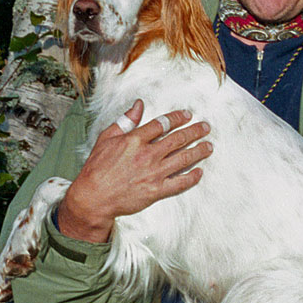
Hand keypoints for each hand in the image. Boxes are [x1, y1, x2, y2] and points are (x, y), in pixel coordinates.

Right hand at [57, 100, 211, 242]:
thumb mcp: (106, 138)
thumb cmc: (97, 168)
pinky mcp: (156, 191)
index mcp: (135, 140)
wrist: (93, 198)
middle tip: (206, 127)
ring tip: (209, 146)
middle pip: (178, 139)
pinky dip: (192, 178)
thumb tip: (138, 104)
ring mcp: (153, 174)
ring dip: (199, 151)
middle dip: (195, 131)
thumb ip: (125, 121)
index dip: (177, 117)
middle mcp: (147, 155)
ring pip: (183, 159)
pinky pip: (179, 183)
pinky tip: (200, 171)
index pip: (162, 124)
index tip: (188, 115)